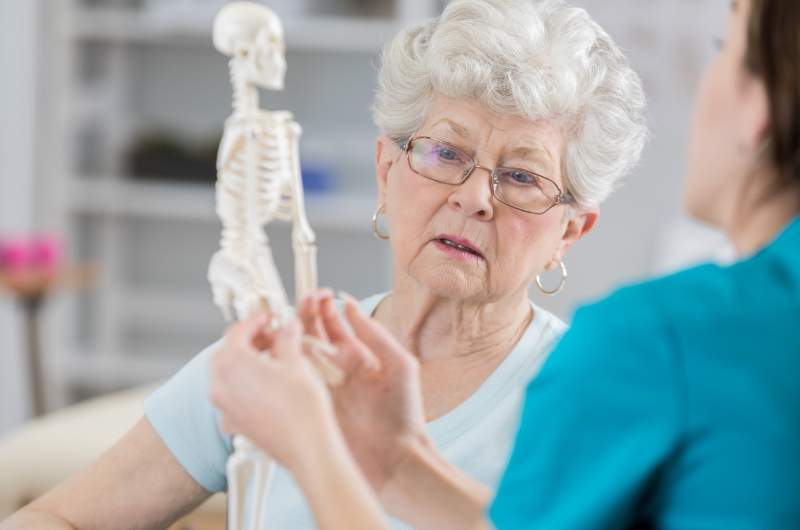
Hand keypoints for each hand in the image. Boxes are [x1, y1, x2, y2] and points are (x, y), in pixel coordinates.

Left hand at [209, 313, 338, 472]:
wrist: (307, 447)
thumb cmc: (302, 404)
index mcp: (232, 363)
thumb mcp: (296, 361)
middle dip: (247, 341)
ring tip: (272, 361)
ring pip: (226, 375)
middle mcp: (219, 384)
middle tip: (272, 338)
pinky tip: (266, 388)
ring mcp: (223, 407)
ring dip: (244, 363)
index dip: (255, 320)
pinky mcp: (232, 423)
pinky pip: (231, 397)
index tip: (271, 318)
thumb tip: (287, 325)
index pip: (236, 331)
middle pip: (226, 352)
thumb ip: (286, 338)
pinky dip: (244, 386)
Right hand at [297, 290, 428, 492]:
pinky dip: (281, 364)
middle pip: (313, 334)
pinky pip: (291, 382)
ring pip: (298, 355)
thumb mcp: (399, 365)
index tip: (320, 293)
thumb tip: (351, 304)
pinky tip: (277, 349)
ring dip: (291, 335)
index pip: (334, 325)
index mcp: (357, 357)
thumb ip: (375, 334)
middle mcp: (335, 370)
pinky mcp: (309, 406)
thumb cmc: (404, 414)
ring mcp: (320, 387)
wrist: (396, 460)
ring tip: (288, 320)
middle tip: (303, 299)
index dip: (325, 307)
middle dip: (306, 314)